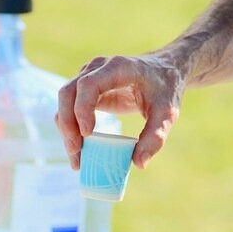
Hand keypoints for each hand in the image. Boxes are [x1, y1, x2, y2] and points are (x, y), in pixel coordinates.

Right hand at [55, 53, 183, 169]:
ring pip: (65, 101)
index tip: (87, 134)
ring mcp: (89, 76)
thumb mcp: (167, 112)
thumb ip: (155, 135)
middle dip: (67, 123)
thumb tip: (138, 163)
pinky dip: (71, 128)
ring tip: (76, 158)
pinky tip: (79, 150)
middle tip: (76, 152)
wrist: (165, 71)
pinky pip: (71, 107)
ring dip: (66, 129)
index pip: (89, 84)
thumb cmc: (166, 89)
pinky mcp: (87, 89)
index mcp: (118, 68)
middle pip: (69, 92)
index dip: (82, 108)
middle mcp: (98, 68)